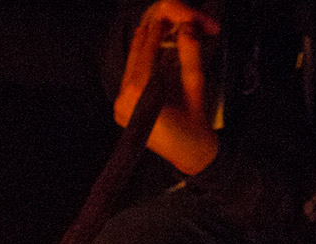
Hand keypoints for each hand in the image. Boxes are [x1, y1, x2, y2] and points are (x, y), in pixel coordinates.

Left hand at [114, 0, 220, 174]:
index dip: (156, 33)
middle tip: (159, 20)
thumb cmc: (196, 121)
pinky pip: (129, 83)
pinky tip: (150, 55)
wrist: (189, 154)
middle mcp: (123, 101)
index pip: (146, 54)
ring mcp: (119, 108)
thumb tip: (186, 29)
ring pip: (130, 70)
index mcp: (139, 95)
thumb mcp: (195, 85)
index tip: (165, 17)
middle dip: (148, 38)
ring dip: (144, 51)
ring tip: (156, 32)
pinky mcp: (121, 112)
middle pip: (134, 61)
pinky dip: (140, 67)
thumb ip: (189, 55)